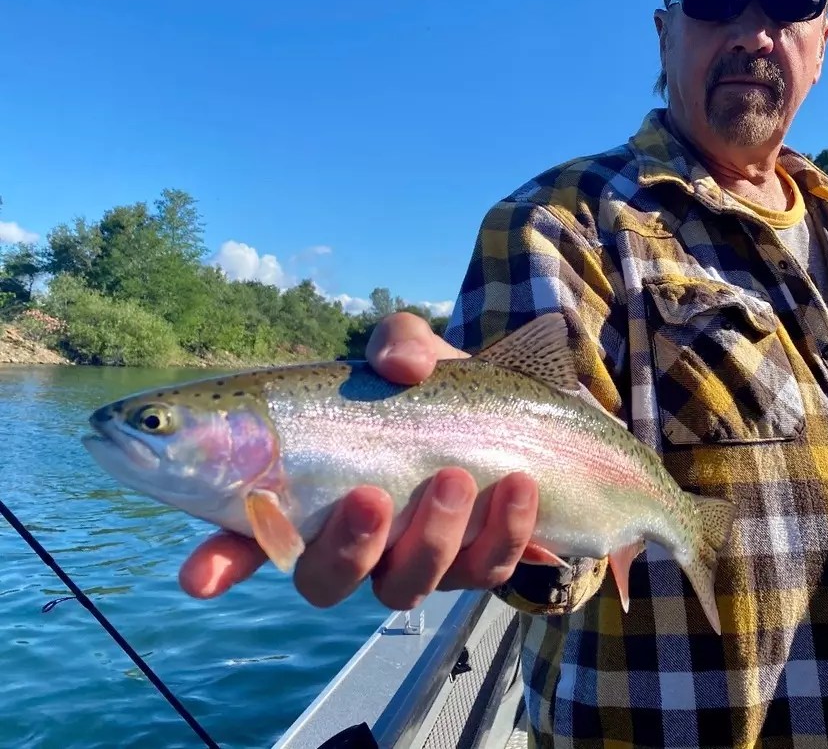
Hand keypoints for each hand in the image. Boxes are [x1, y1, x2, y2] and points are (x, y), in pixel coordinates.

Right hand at [178, 312, 540, 608]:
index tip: (199, 577)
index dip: (220, 561)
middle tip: (370, 496)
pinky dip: (504, 530)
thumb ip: (399, 342)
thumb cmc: (442, 390)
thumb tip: (399, 366)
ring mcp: (414, 561)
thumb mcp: (416, 352)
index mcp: (312, 491)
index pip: (246, 536)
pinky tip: (520, 486)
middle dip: (345, 547)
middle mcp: (353, 541)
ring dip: (429, 535)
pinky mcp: (478, 565)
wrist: (529, 416)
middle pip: (322, 580)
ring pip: (403, 585)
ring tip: (457, 477)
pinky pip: (486, 570)